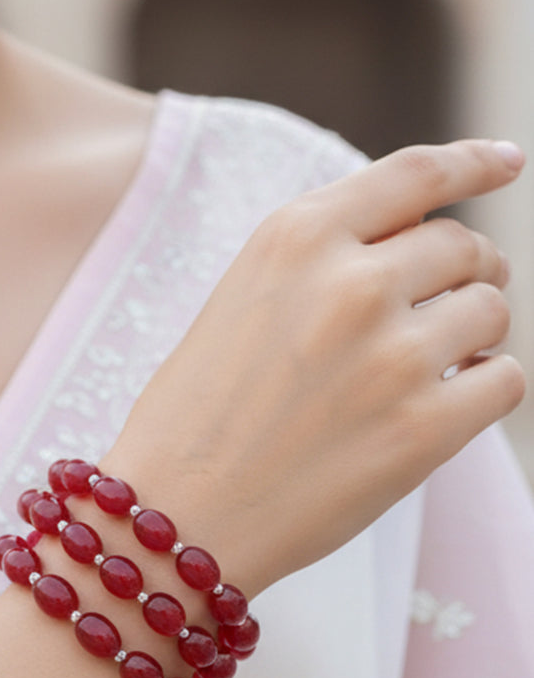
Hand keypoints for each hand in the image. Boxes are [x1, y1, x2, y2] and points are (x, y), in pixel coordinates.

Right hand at [104, 140, 525, 596]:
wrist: (176, 516)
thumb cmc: (196, 414)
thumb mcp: (242, 298)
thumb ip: (323, 259)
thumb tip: (420, 245)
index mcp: (296, 237)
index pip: (416, 174)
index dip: (474, 162)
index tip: (507, 162)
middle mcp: (350, 281)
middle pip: (462, 244)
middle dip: (465, 271)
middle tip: (444, 306)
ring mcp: (393, 354)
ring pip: (491, 309)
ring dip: (472, 334)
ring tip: (430, 366)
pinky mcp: (425, 427)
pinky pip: (505, 380)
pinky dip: (484, 387)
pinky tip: (444, 403)